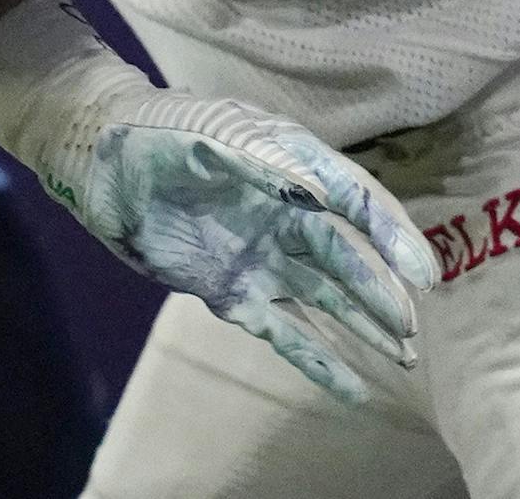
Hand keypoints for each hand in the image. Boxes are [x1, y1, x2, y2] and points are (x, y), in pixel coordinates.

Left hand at [0, 0, 436, 404]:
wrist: (99, 158)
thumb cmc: (154, 132)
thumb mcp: (209, 135)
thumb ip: (262, 162)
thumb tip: (318, 190)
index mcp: (288, 162)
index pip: (353, 199)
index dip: (390, 232)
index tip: (420, 270)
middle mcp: (286, 211)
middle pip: (346, 254)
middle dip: (381, 289)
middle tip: (412, 327)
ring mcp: (263, 254)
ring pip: (326, 296)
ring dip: (364, 324)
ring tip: (403, 355)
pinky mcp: (235, 291)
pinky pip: (286, 330)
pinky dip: (320, 358)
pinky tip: (354, 388)